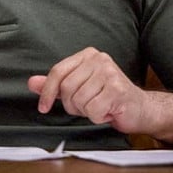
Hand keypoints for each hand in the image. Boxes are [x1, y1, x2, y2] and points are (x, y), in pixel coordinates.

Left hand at [27, 47, 147, 133]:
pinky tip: (108, 111)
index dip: (47, 92)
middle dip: (73, 105)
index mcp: (87, 55)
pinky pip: (92, 110)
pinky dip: (98, 117)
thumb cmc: (107, 98)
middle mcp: (99, 59)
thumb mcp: (78, 89)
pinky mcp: (117, 89)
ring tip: (100, 106)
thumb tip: (32, 83)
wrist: (140, 109)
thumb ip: (56, 85)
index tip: (44, 107)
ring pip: (79, 101)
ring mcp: (109, 72)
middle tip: (88, 106)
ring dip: (87, 112)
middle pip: (67, 88)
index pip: (57, 71)